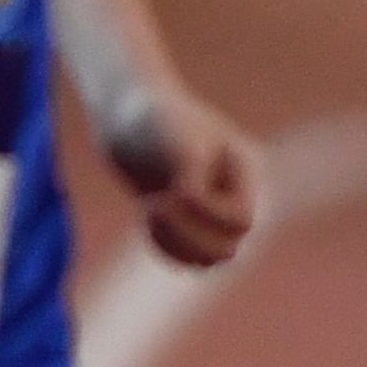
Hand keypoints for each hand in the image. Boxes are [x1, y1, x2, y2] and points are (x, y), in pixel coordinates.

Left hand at [102, 81, 262, 271]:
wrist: (125, 109)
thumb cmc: (153, 117)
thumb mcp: (177, 143)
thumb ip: (192, 178)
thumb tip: (190, 204)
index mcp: (241, 170)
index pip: (239, 221)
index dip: (206, 219)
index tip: (169, 196)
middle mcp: (229, 193)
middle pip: (227, 247)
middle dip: (190, 237)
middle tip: (155, 210)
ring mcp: (206, 208)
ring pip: (207, 258)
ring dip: (177, 246)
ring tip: (149, 216)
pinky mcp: (181, 218)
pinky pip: (185, 254)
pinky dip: (165, 246)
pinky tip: (144, 217)